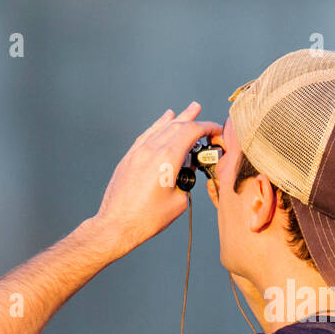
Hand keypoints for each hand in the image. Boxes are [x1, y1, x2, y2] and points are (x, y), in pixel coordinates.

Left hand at [96, 102, 222, 253]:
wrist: (117, 225)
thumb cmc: (147, 218)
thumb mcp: (178, 202)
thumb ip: (186, 180)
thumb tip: (186, 170)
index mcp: (167, 159)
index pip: (191, 132)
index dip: (207, 128)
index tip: (217, 130)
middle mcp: (152, 150)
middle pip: (177, 126)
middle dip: (194, 119)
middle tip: (204, 114)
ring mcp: (139, 152)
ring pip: (162, 127)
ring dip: (178, 118)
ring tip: (190, 109)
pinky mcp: (130, 157)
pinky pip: (148, 134)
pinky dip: (159, 125)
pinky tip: (165, 119)